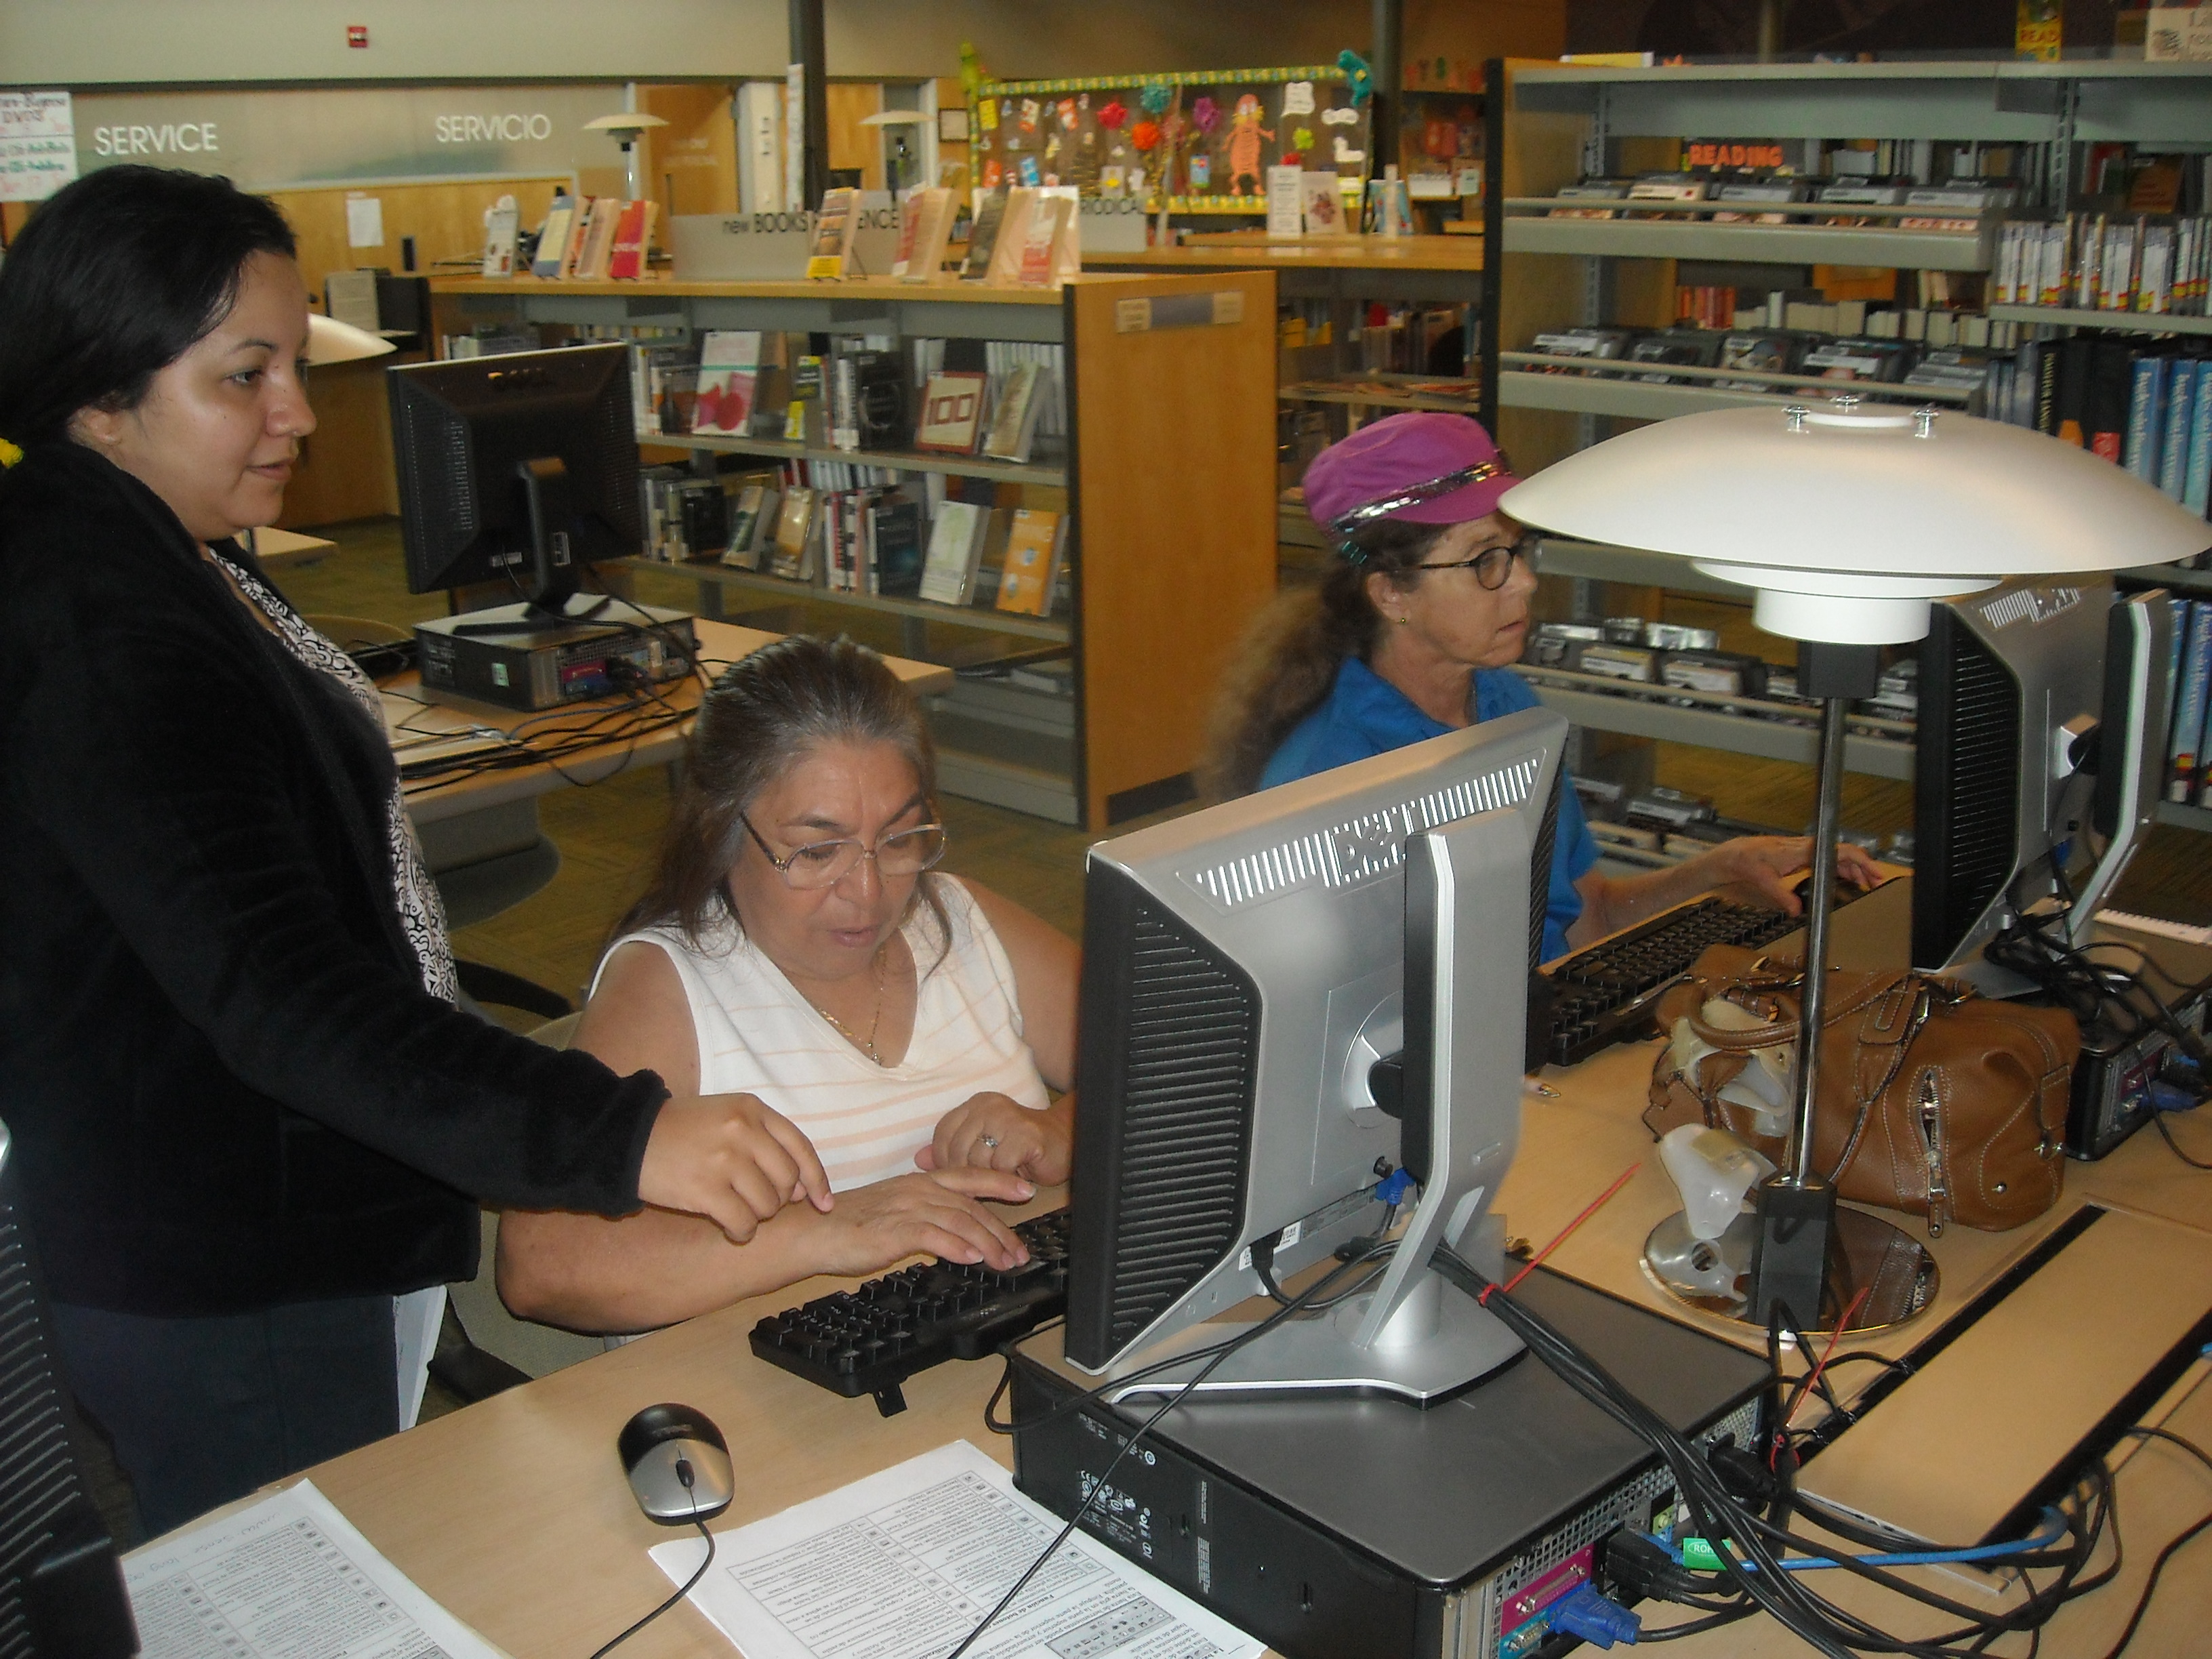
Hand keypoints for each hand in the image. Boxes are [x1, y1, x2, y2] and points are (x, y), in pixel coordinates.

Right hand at [638, 1093, 832, 1243]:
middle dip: (780, 1201)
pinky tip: (732, 1231)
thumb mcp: (725, 1115)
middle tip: (759, 1205)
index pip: (801, 1148)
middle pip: (787, 1180)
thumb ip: (763, 1140)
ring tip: (739, 1213)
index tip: (823, 1204)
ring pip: (768, 1205)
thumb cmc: (679, 1130)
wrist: (626, 1137)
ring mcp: (724, 1159)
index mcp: (752, 1109)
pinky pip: (743, 1222)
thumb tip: (800, 1187)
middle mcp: (743, 1130)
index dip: (817, 1180)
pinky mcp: (705, 1188)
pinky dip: (742, 1233)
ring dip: (758, 1217)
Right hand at [801, 1168, 1036, 1275]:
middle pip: (971, 1206)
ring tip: (1004, 1262)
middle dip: (1001, 1230)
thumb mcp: (893, 1211)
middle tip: (1020, 1252)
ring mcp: (906, 1208)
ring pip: (960, 1221)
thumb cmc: (847, 1225)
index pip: (968, 1178)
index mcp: (918, 1182)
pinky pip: (933, 1236)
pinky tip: (972, 1259)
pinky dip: (956, 1247)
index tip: (1027, 1190)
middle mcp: (917, 1190)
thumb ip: (923, 1216)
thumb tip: (952, 1233)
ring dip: (987, 1244)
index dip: (1000, 1182)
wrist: (811, 1231)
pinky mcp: (894, 1229)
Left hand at [917, 1092, 1072, 1185]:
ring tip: (1002, 1174)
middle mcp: (989, 1106)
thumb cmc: (1020, 1148)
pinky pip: (1000, 1167)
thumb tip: (918, 1160)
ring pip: (977, 1160)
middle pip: (957, 1150)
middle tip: (982, 1181)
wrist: (1066, 1142)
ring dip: (988, 1176)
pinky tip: (1017, 1173)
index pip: (943, 1133)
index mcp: (975, 1105)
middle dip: (967, 1173)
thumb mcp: (982, 1147)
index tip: (956, 1175)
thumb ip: (950, 1151)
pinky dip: (1006, 1177)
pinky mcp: (1025, 1135)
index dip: (944, 1160)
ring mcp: (1008, 1118)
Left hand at [1694, 835, 1883, 915]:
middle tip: (1876, 882)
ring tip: (1866, 883)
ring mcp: (1803, 851)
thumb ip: (1781, 896)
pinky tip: (1846, 878)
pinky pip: (1825, 860)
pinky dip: (1839, 868)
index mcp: (1801, 851)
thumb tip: (1798, 912)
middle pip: (1842, 853)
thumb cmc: (1745, 862)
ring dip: (1853, 869)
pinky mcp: (1799, 856)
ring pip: (1835, 857)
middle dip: (1862, 867)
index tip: (1873, 872)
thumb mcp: (1762, 881)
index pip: (1838, 850)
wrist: (1731, 855)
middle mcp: (1805, 848)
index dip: (1859, 860)